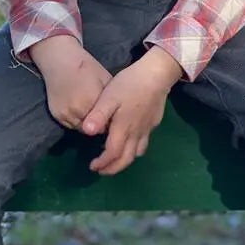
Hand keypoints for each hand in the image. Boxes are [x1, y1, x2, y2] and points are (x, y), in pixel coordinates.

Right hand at [29, 35, 111, 129]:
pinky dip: (78, 121)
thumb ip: (111, 100)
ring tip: (93, 114)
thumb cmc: (87, 68)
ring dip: (88, 125)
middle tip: (104, 117)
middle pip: (94, 129)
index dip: (111, 122)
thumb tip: (118, 114)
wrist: (60, 61)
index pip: (106, 123)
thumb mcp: (106, 80)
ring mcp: (65, 114)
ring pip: (82, 129)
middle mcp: (77, 110)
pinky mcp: (56, 116)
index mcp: (92, 101)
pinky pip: (71, 125)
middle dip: (100, 125)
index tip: (114, 118)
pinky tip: (83, 112)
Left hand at [81, 47, 182, 175]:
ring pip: (137, 153)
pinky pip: (144, 143)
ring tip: (114, 158)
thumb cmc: (130, 84)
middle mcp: (136, 133)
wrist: (157, 75)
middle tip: (100, 169)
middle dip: (113, 168)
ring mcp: (147, 129)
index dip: (102, 163)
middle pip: (126, 160)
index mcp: (123, 129)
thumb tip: (87, 133)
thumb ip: (98, 116)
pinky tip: (129, 140)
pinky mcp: (153, 123)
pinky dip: (134, 149)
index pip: (113, 154)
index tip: (92, 166)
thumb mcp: (109, 97)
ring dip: (124, 161)